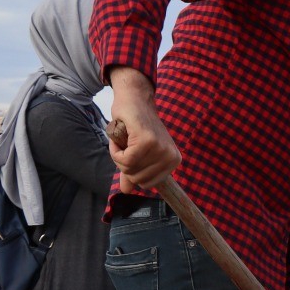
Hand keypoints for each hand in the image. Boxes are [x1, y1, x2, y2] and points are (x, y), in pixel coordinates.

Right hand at [106, 70, 180, 192]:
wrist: (134, 99)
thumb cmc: (135, 125)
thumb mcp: (137, 152)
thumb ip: (133, 171)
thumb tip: (126, 191)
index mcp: (173, 161)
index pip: (148, 184)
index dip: (133, 172)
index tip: (132, 154)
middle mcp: (171, 157)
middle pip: (138, 179)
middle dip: (124, 164)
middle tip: (126, 145)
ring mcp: (160, 148)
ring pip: (130, 169)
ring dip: (118, 156)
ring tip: (124, 140)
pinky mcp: (147, 140)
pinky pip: (125, 159)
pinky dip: (115, 150)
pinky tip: (120, 137)